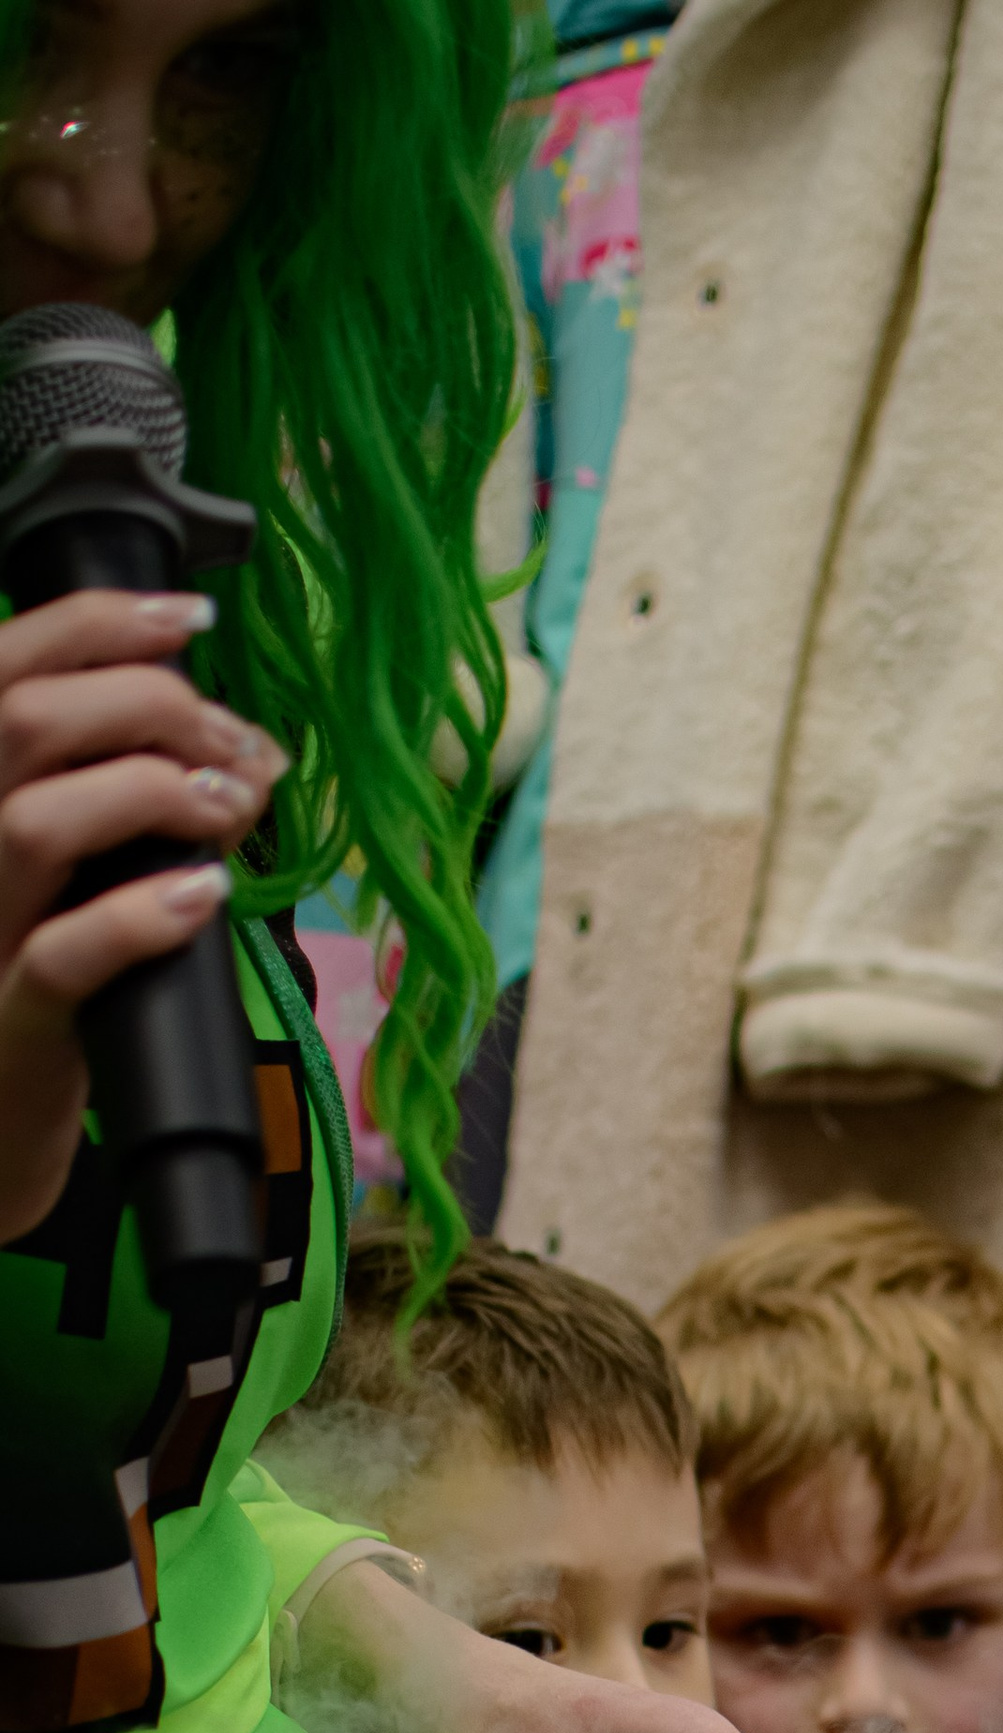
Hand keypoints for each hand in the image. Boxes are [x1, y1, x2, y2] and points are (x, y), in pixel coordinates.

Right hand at [0, 590, 289, 1244]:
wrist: (3, 1111)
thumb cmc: (58, 971)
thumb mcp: (92, 864)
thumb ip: (142, 795)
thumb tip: (247, 753)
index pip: (7, 661)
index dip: (102, 621)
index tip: (192, 618)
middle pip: (26, 720)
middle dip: (151, 706)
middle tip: (234, 747)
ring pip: (34, 820)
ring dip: (151, 795)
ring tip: (228, 811)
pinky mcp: (14, 1019)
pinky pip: (60, 954)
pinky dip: (141, 915)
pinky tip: (204, 895)